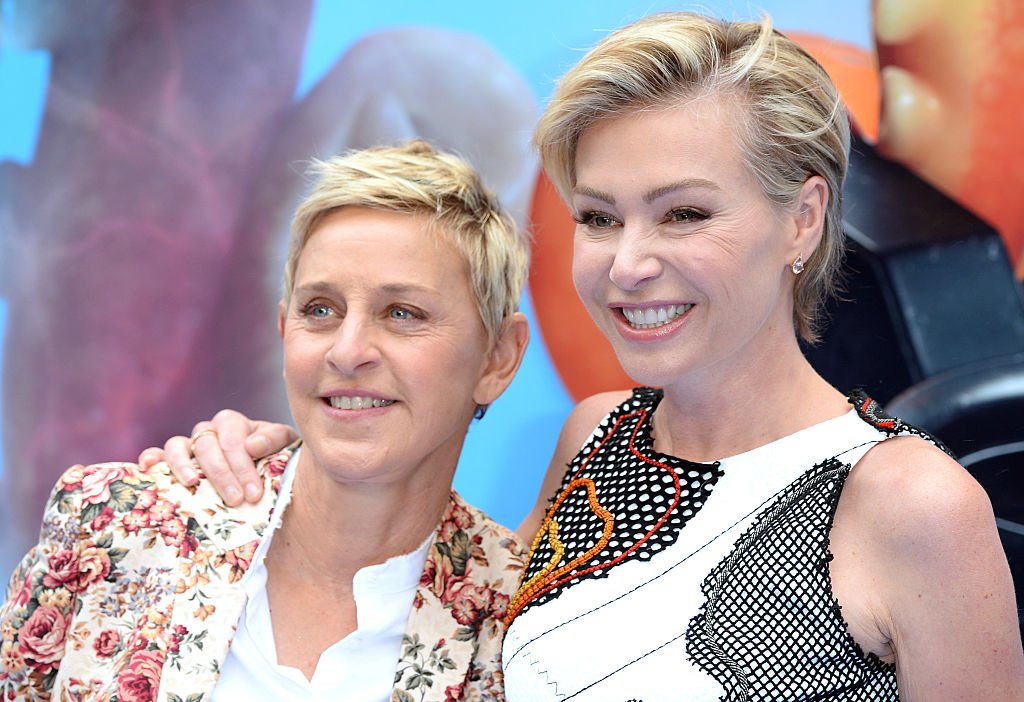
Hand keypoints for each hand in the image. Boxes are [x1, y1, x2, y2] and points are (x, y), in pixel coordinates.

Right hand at [138, 411, 297, 505]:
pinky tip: (148, 467)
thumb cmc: (275, 455)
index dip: (242, 466)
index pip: (233, 439)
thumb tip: (253, 446)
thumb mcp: (284, 444)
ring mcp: (189, 445)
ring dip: (183, 465)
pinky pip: (157, 455)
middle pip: (207, 446)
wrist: (268, 468)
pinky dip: (150, 458)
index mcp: (233, 424)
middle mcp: (208, 431)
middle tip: (236, 500)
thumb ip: (274, 438)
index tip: (253, 493)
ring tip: (191, 484)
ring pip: (177, 446)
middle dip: (222, 474)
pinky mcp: (173, 461)